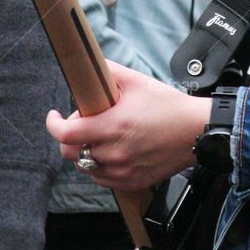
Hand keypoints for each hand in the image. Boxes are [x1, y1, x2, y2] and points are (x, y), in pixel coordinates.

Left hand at [46, 61, 211, 191]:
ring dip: (86, 152)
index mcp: (113, 126)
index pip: (67, 134)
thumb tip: (90, 67)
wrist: (196, 131)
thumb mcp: (138, 82)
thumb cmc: (169, 106)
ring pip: (85, 167)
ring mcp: (123, 171)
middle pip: (71, 153)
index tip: (54, 116)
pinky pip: (102, 179)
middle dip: (70, 137)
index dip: (54, 125)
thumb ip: (110, 73)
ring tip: (101, 138)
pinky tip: (112, 152)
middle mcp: (115, 152)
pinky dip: (100, 167)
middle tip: (84, 124)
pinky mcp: (132, 182)